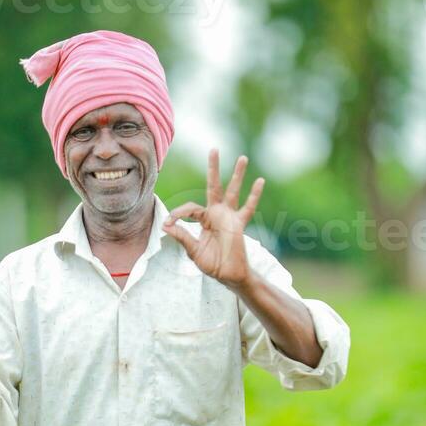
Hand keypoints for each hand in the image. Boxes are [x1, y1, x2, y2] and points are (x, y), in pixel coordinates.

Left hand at [161, 149, 264, 288]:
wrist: (229, 276)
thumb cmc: (211, 264)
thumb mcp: (193, 251)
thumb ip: (182, 236)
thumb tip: (165, 225)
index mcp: (204, 219)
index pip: (190, 208)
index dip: (178, 213)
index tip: (169, 222)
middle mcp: (216, 214)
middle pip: (214, 186)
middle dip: (214, 168)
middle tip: (214, 149)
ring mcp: (229, 217)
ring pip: (233, 191)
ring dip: (237, 175)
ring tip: (242, 157)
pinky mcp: (239, 224)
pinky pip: (248, 208)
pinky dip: (254, 195)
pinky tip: (260, 181)